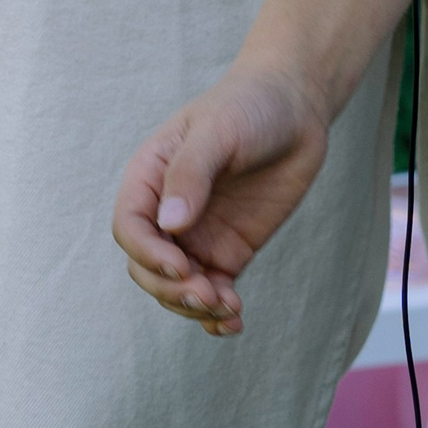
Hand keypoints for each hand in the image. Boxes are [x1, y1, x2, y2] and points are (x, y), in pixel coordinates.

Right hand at [113, 64, 332, 334]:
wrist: (297, 107)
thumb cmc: (250, 105)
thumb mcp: (219, 129)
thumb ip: (192, 173)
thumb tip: (170, 225)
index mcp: (150, 177)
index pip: (130, 228)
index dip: (148, 254)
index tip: (182, 265)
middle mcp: (166, 212)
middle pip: (148, 268)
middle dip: (172, 289)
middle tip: (208, 294)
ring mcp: (196, 235)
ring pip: (178, 288)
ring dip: (196, 306)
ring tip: (229, 308)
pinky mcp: (227, 251)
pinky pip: (212, 291)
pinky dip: (216, 314)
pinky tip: (233, 323)